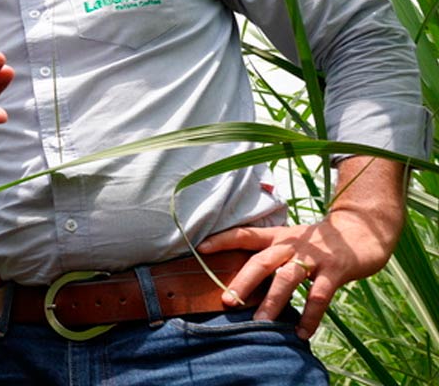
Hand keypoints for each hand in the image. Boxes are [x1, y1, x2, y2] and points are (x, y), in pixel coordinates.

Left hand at [198, 157, 404, 338]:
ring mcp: (313, 258)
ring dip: (273, 302)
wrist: (363, 229)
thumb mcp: (292, 240)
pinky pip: (319, 296)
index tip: (200, 248)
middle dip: (243, 281)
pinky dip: (310, 316)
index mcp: (278, 237)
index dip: (223, 240)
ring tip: (260, 322)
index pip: (245, 235)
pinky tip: (302, 333)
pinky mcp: (335, 270)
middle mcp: (292, 245)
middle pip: (262, 261)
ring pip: (287, 279)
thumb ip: (272, 255)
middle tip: (227, 301)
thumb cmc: (320, 242)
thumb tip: (245, 279)